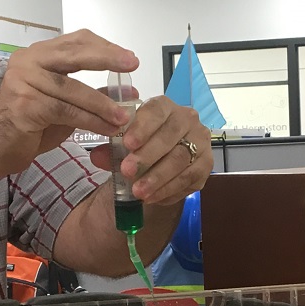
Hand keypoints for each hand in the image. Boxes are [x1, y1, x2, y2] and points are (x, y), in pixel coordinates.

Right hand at [0, 29, 138, 175]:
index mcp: (37, 55)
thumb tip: (128, 90)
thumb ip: (93, 94)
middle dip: (107, 58)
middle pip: (74, 54)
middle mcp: (27, 61)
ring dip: (102, 103)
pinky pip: (66, 110)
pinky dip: (90, 120)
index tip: (129, 58)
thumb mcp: (67, 106)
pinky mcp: (25, 104)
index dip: (104, 47)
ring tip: (124, 116)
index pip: (75, 42)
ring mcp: (23, 81)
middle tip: (132, 63)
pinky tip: (107, 129)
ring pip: (73, 88)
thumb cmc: (30, 126)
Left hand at [88, 96, 211, 205]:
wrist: (158, 161)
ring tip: (138, 192)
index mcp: (165, 107)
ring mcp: (200, 142)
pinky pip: (189, 179)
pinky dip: (169, 190)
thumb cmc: (140, 146)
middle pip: (170, 136)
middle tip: (127, 171)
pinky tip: (152, 198)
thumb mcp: (122, 144)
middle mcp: (187, 120)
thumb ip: (111, 149)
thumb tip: (98, 156)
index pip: (156, 111)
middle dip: (147, 156)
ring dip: (158, 178)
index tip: (127, 143)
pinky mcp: (206, 165)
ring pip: (181, 160)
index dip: (142, 127)